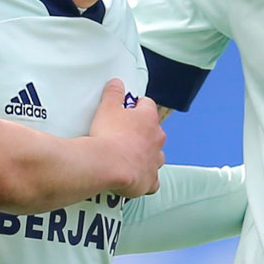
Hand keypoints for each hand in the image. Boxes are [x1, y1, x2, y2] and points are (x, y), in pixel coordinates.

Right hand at [89, 78, 164, 197]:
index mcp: (148, 118)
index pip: (147, 104)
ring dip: (147, 155)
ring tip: (131, 157)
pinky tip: (137, 179)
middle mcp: (157, 138)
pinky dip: (146, 180)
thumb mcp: (107, 107)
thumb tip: (117, 82)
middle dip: (143, 132)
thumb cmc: (108, 135)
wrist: (108, 164)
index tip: (128, 108)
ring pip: (157, 156)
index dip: (137, 106)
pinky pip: (152, 181)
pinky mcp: (150, 180)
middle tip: (125, 135)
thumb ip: (113, 93)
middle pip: (154, 131)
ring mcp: (155, 160)